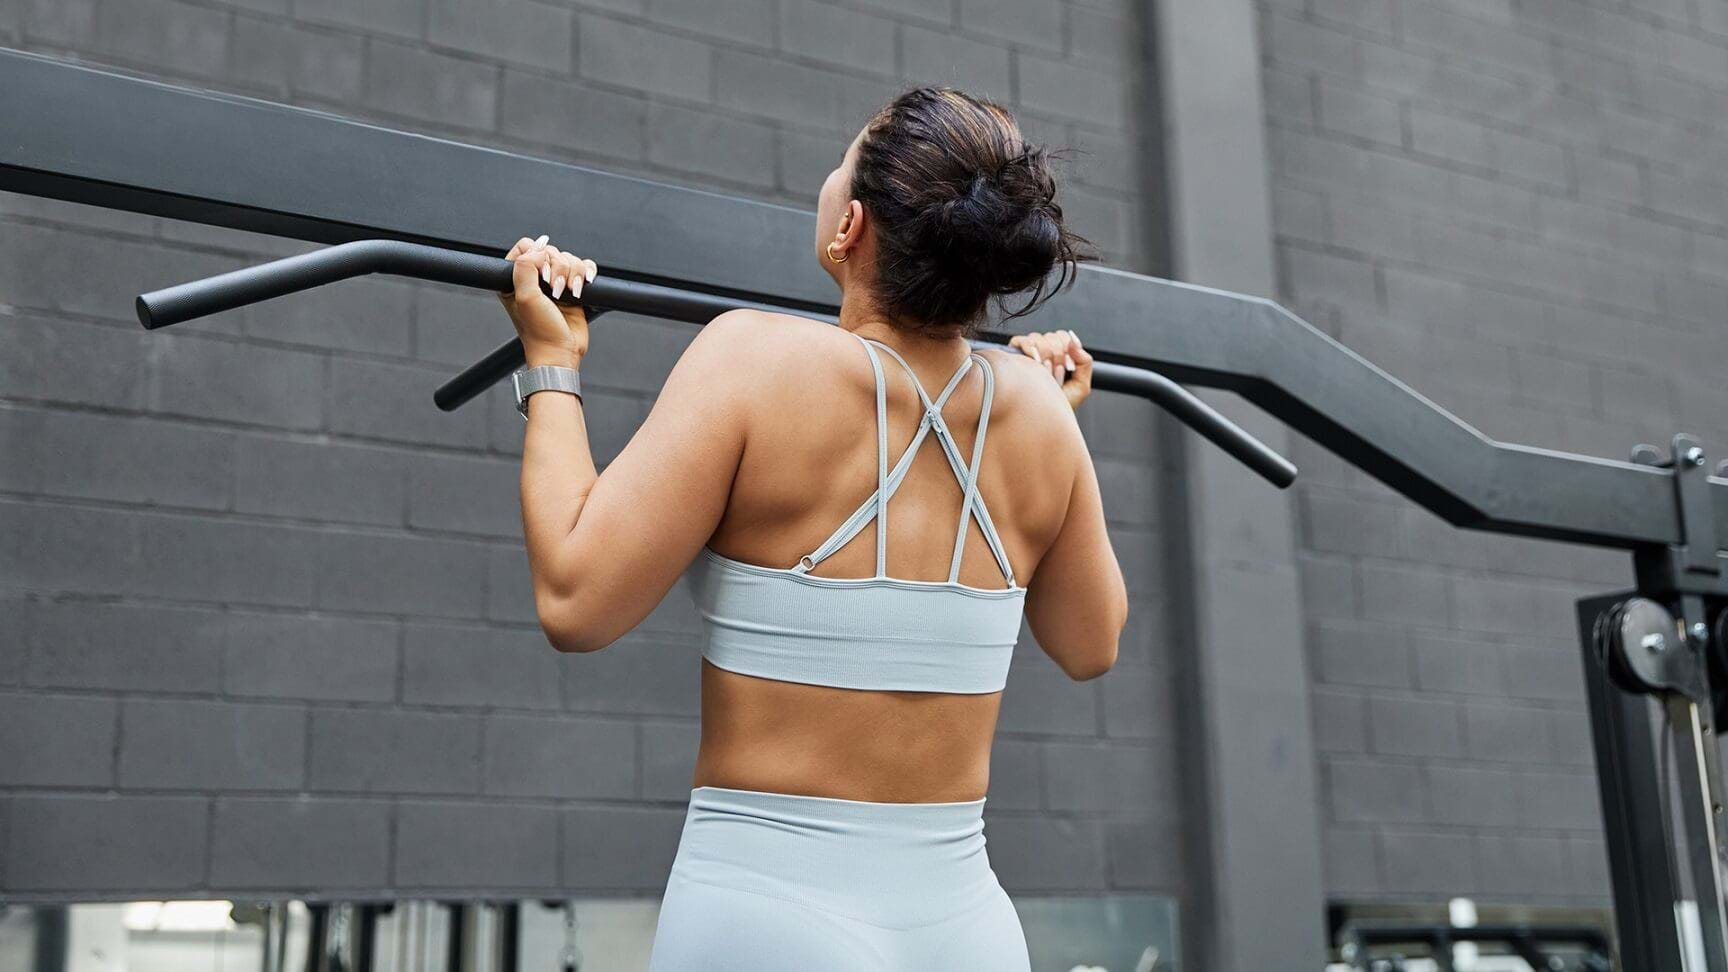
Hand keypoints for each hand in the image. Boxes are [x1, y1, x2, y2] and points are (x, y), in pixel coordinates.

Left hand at [497, 234, 598, 367]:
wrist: (561, 351)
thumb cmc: (539, 331)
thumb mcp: (524, 297)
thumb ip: (525, 267)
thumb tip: (540, 249)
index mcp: (515, 278)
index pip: (526, 246)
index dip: (537, 255)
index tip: (541, 275)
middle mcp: (535, 278)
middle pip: (552, 251)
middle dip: (557, 269)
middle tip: (554, 290)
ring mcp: (555, 282)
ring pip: (570, 258)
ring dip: (573, 275)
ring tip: (567, 294)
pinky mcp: (574, 287)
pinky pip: (585, 267)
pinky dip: (586, 275)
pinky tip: (580, 289)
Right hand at [1008, 328, 1092, 409]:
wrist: (1040, 419)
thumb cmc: (1058, 405)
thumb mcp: (1080, 386)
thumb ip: (1085, 362)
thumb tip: (1074, 343)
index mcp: (1058, 356)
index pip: (1064, 337)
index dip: (1069, 349)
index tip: (1069, 368)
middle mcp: (1043, 352)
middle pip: (1052, 337)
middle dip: (1058, 356)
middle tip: (1057, 374)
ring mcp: (1027, 353)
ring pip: (1038, 338)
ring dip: (1045, 355)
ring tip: (1045, 373)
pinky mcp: (1013, 355)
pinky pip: (1020, 341)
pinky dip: (1030, 348)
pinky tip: (1035, 362)